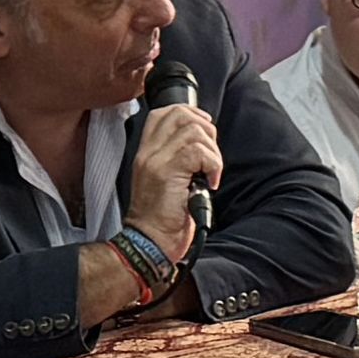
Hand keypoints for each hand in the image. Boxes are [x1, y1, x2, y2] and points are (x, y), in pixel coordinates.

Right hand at [129, 101, 224, 233]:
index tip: (205, 132)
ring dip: (212, 152)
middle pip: (180, 114)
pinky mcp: (168, 172)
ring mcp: (156, 161)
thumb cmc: (162, 219)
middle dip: (206, 130)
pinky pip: (198, 152)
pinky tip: (210, 183)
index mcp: (145, 153)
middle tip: (210, 157)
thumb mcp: (164, 182)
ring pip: (193, 130)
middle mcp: (147, 153)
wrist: (150, 243)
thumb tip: (202, 143)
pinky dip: (213, 165)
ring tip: (210, 173)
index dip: (189, 113)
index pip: (161, 113)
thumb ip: (176, 160)